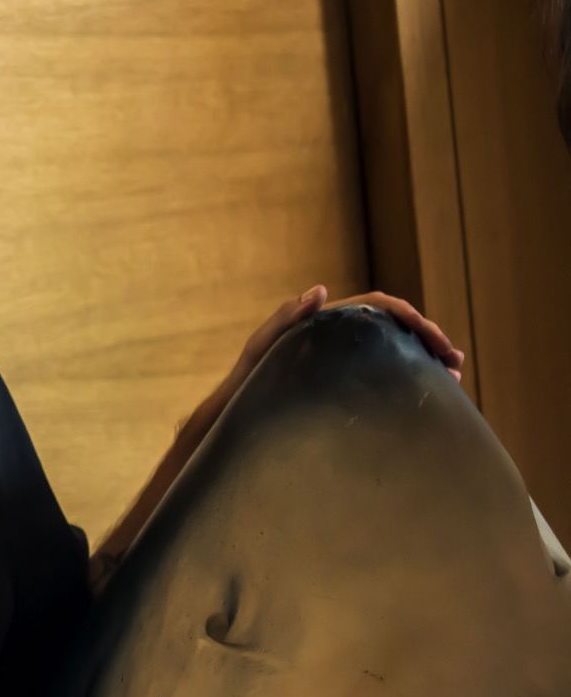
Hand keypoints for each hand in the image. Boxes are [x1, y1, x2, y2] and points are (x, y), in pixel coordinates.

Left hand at [239, 286, 463, 387]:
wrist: (241, 406)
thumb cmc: (248, 375)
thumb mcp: (262, 345)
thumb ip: (286, 317)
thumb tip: (318, 290)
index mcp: (331, 320)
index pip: (380, 307)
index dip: (409, 317)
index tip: (431, 336)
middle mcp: (344, 334)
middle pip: (397, 326)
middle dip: (429, 338)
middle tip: (454, 360)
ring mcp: (349, 356)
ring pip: (398, 349)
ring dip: (428, 358)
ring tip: (454, 375)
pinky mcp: (349, 378)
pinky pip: (388, 372)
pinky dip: (412, 376)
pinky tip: (432, 390)